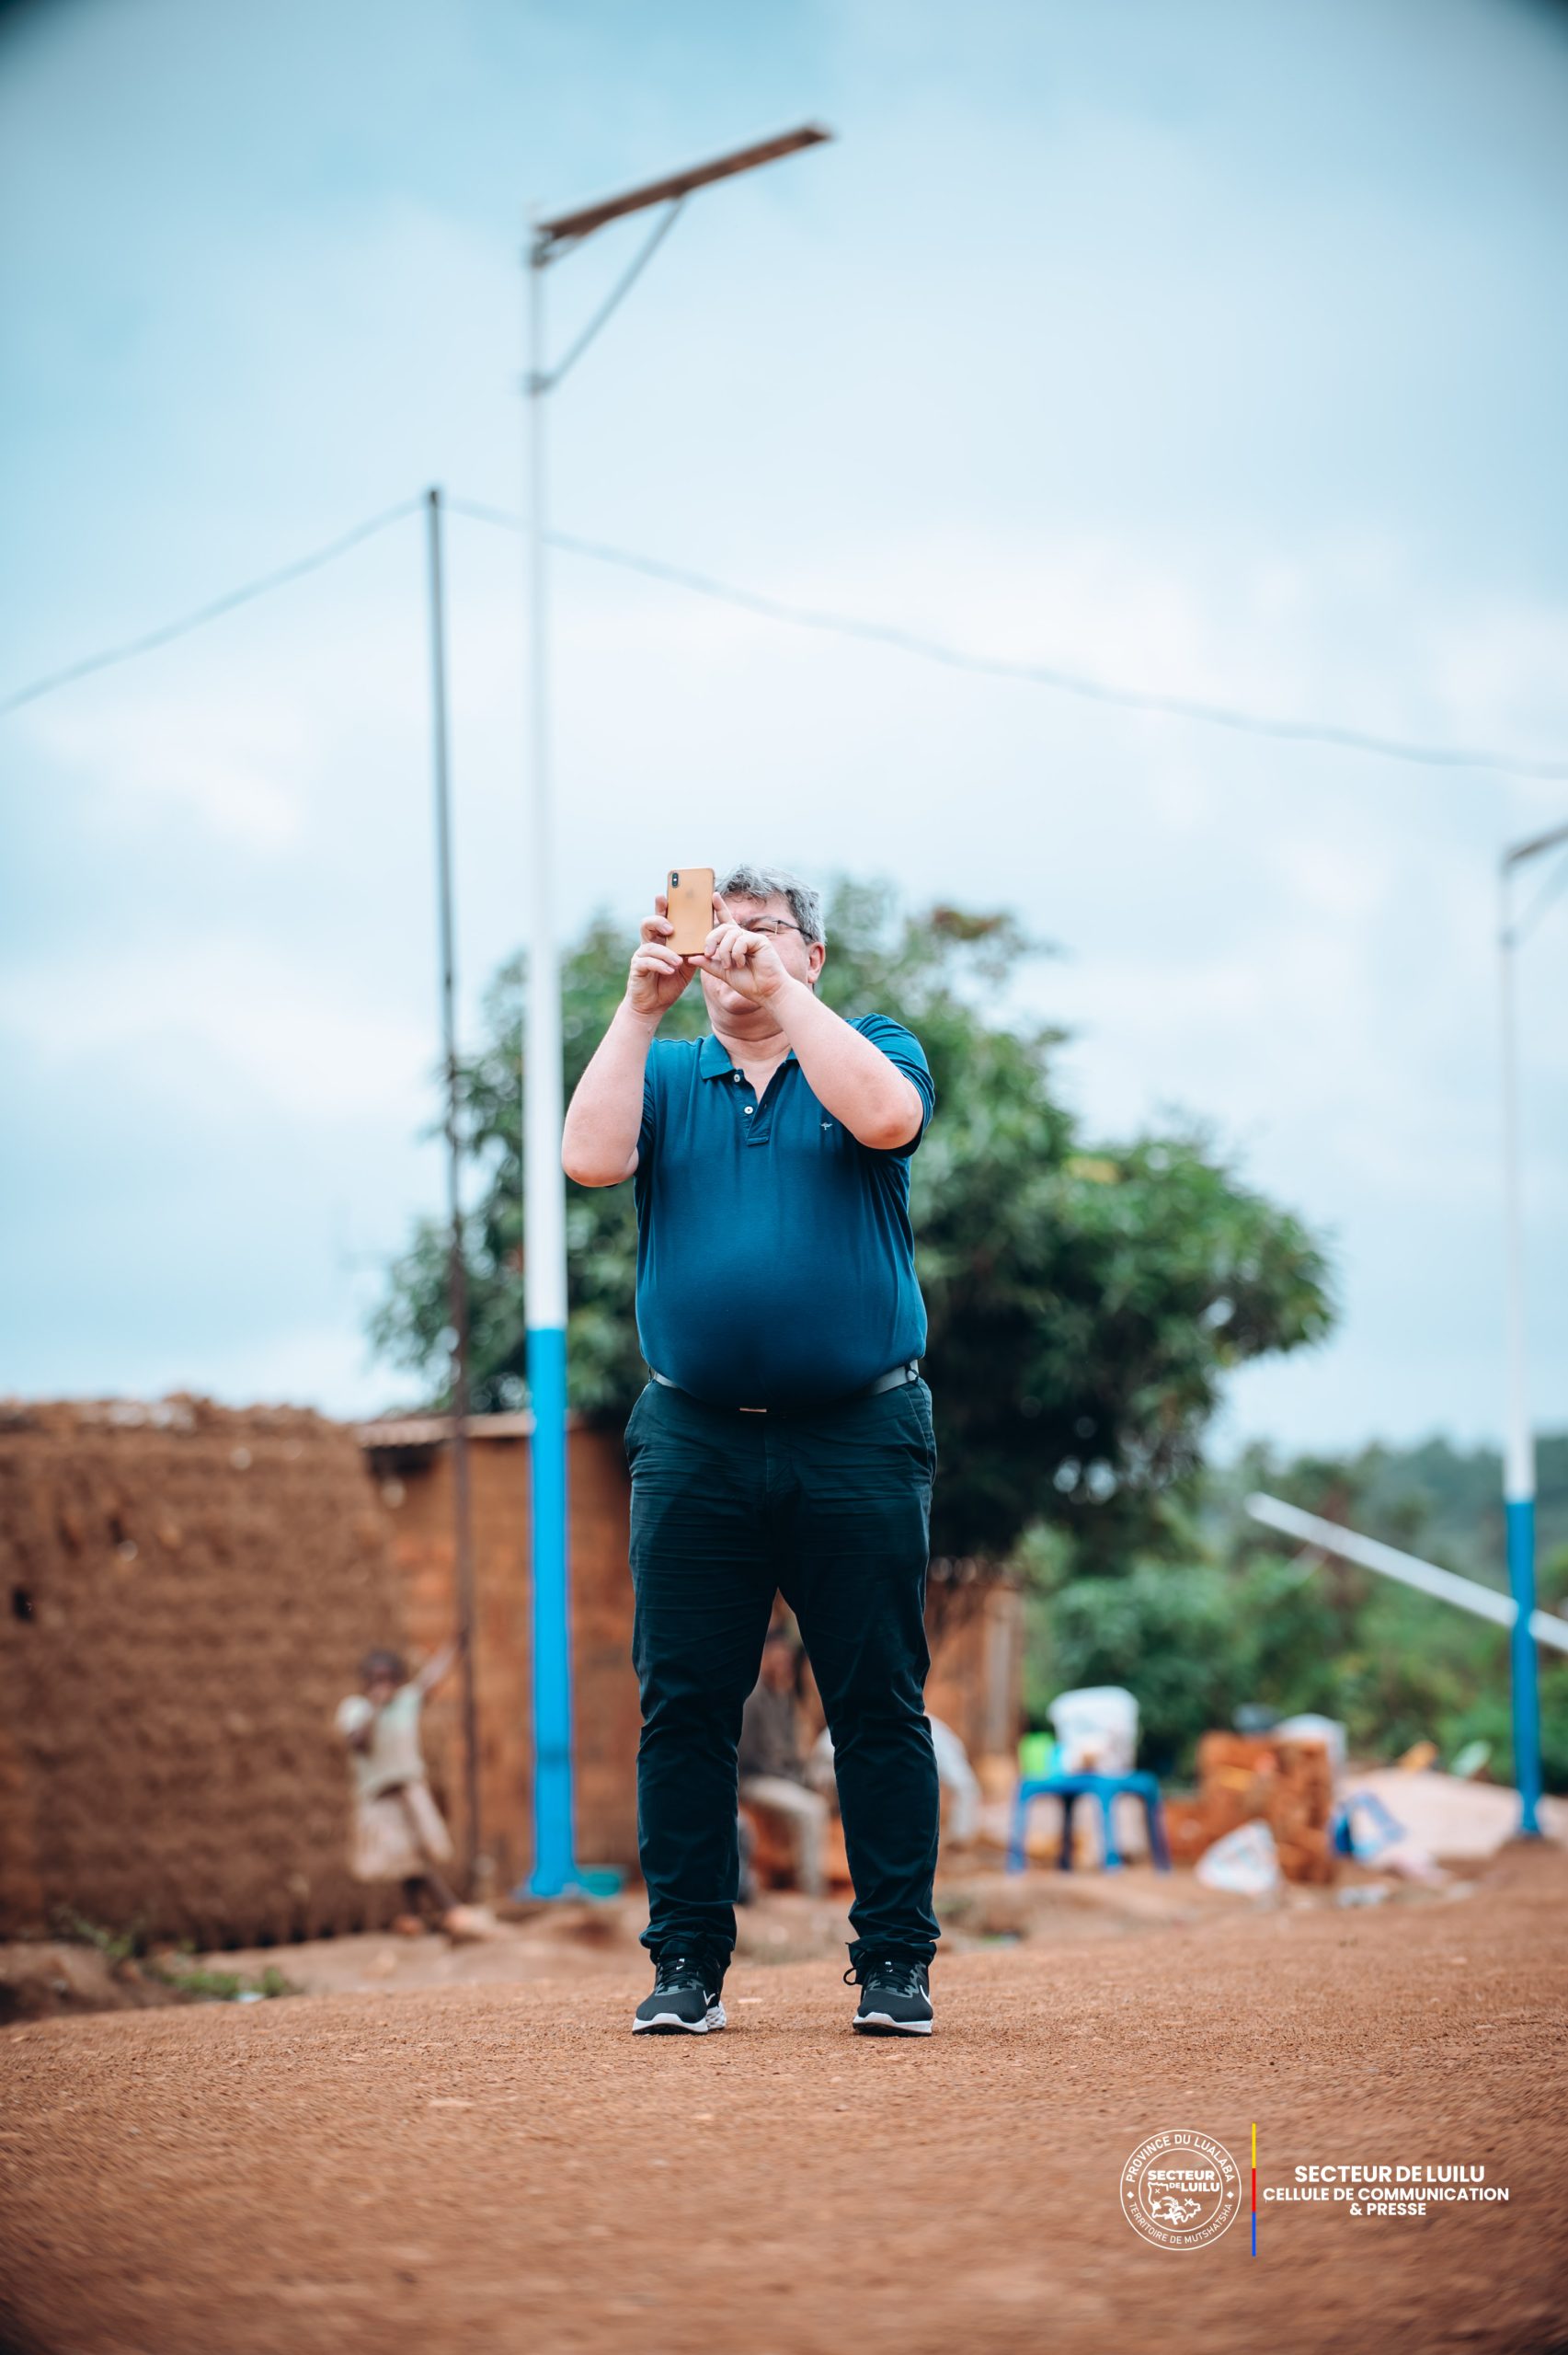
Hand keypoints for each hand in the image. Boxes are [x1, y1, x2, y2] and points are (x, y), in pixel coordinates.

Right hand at [625, 894, 697, 1021]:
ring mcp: (641, 955)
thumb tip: (709, 937)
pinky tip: (670, 970)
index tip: (666, 895)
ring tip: (678, 961)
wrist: (653, 1005)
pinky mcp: (637, 968)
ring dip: (665, 952)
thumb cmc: (670, 981)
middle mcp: (649, 944)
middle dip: (659, 921)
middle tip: (671, 928)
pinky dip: (661, 965)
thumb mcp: (687, 965)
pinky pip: (647, 962)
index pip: (662, 918)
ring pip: (649, 945)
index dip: (662, 906)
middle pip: (648, 923)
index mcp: (662, 940)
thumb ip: (693, 951)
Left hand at [690, 894, 788, 1002]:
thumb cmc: (748, 983)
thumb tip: (690, 958)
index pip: (725, 920)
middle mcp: (743, 937)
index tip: (713, 895)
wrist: (766, 992)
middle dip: (711, 939)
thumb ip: (708, 964)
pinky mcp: (760, 941)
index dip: (720, 907)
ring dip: (725, 951)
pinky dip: (737, 953)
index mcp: (734, 942)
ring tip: (729, 965)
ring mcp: (752, 938)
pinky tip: (741, 963)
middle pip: (722, 928)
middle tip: (708, 953)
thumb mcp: (723, 973)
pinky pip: (741, 940)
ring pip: (730, 934)